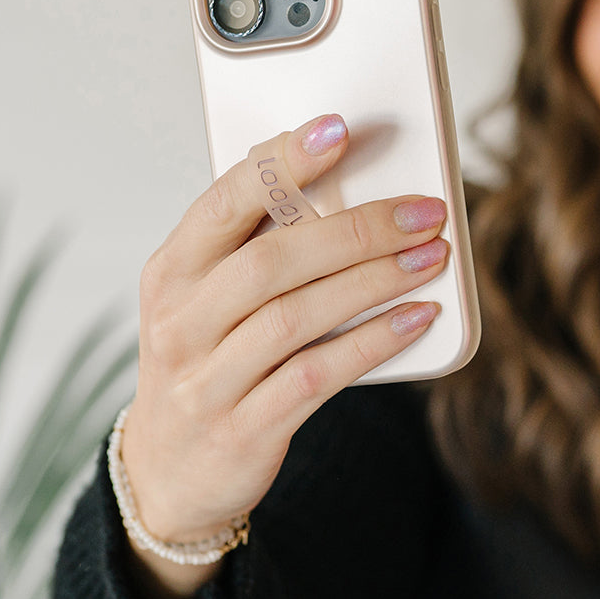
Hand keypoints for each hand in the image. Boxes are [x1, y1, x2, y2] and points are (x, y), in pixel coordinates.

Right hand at [121, 113, 445, 597]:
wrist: (169, 467)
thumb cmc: (206, 354)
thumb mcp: (207, 295)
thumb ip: (258, 246)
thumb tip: (349, 188)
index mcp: (172, 268)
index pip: (224, 201)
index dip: (282, 163)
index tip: (338, 130)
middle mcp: (181, 320)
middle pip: (271, 260)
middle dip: (356, 230)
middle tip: (422, 213)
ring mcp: (206, 379)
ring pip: (297, 317)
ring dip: (373, 281)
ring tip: (430, 257)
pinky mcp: (243, 429)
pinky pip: (316, 377)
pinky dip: (372, 343)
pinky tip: (416, 318)